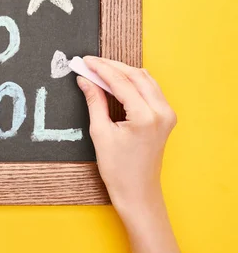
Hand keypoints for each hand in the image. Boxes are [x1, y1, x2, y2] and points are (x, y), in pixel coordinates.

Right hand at [77, 56, 180, 252]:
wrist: (138, 192)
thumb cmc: (118, 169)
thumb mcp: (100, 133)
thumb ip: (95, 101)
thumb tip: (85, 80)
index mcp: (145, 117)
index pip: (121, 82)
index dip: (101, 68)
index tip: (85, 61)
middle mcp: (161, 112)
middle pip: (136, 75)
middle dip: (112, 66)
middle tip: (90, 62)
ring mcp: (167, 114)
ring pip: (145, 79)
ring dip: (123, 71)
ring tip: (101, 69)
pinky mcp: (166, 117)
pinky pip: (150, 89)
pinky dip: (133, 81)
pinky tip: (116, 81)